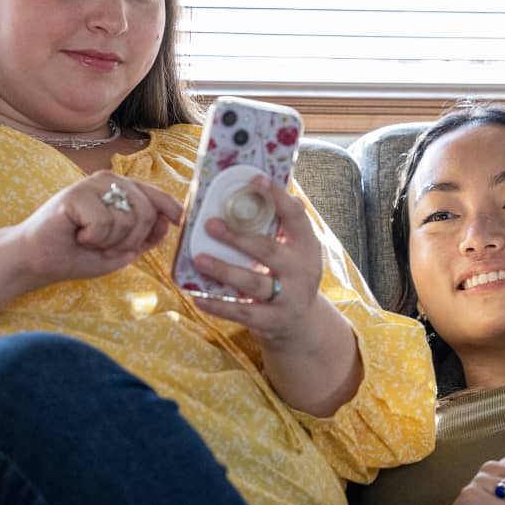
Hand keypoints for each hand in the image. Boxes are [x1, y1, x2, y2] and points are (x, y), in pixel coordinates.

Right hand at [15, 171, 181, 288]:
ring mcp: (92, 184)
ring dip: (109, 241)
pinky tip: (77, 235)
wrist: (39, 260)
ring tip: (88, 240)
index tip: (180, 221)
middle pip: (146, 211)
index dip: (171, 209)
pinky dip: (93, 238)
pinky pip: (104, 222)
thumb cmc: (77, 253)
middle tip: (105, 246)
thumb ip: (145, 237)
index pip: (156, 196)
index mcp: (122, 190)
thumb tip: (168, 223)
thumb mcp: (120, 249)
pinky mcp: (76, 193)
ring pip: (127, 218)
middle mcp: (110, 181)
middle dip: (131, 239)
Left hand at [189, 176, 324, 345]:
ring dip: (224, 269)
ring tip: (199, 258)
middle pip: (268, 250)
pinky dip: (219, 305)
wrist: (303, 325)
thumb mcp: (297, 250)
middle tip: (210, 224)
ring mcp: (287, 298)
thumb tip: (275, 187)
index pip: (295, 216)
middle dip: (238, 237)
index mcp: (307, 246)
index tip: (256, 179)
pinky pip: (242, 312)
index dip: (277, 197)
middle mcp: (301, 271)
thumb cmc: (292, 275)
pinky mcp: (271, 321)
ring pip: (254, 282)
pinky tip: (198, 297)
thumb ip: (285, 224)